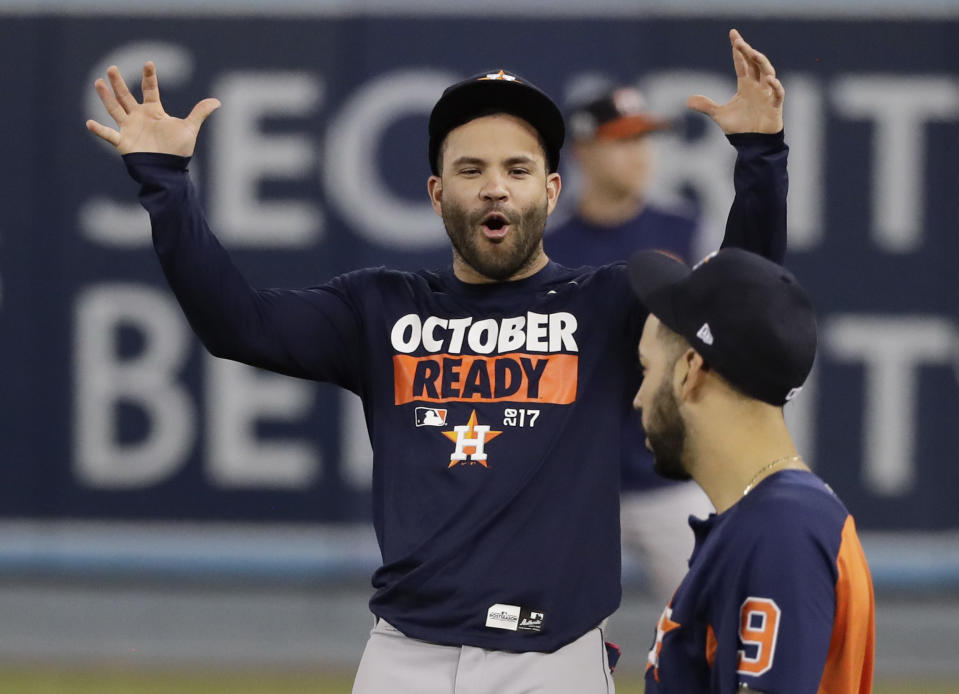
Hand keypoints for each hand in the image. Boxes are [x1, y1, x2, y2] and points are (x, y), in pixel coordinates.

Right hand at [86, 61, 220, 155]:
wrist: (169, 171)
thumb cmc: (178, 151)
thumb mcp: (189, 129)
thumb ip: (199, 113)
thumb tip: (217, 102)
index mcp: (154, 112)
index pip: (150, 90)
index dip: (149, 77)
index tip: (149, 63)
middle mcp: (139, 117)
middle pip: (126, 96)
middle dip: (119, 83)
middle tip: (112, 68)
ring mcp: (129, 129)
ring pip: (115, 109)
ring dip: (106, 97)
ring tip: (98, 82)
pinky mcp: (123, 142)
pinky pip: (108, 135)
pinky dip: (99, 130)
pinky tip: (88, 123)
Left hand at [687, 29, 783, 134]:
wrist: (753, 144)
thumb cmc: (740, 128)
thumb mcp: (719, 115)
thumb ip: (706, 106)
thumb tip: (688, 100)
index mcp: (745, 85)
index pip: (742, 63)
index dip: (737, 49)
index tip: (733, 34)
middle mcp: (757, 85)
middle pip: (754, 63)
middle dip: (747, 51)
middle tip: (738, 41)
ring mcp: (767, 94)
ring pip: (768, 72)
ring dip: (761, 62)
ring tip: (752, 53)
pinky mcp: (775, 105)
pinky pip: (778, 93)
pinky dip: (775, 86)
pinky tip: (768, 79)